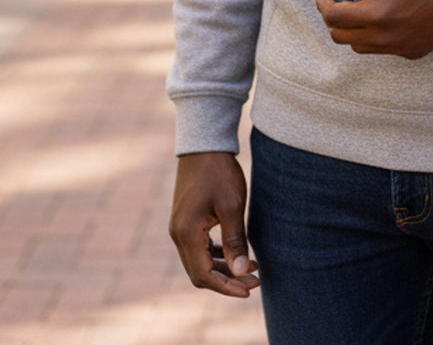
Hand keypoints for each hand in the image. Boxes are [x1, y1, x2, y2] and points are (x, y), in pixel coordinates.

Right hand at [168, 152, 259, 297]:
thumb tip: (242, 273)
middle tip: (255, 279)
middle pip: (200, 273)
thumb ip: (235, 241)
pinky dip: (216, 255)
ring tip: (251, 266)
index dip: (227, 286)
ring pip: (199, 261)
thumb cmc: (219, 173)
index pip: (204, 275)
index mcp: (186, 233)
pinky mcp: (185, 220)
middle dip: (227, 279)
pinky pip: (198, 248)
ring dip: (223, 268)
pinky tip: (235, 251)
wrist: (204, 144)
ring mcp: (179, 227)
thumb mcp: (232, 206)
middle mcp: (177, 234)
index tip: (251, 288)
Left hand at [314, 0, 432, 59]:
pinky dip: (376, 38)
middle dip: (334, 20)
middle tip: (336, 1)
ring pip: (364, 47)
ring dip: (354, 31)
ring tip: (358, 8)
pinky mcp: (418, 50)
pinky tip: (385, 17)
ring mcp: (405, 47)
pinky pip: (386, 50)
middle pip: (344, 38)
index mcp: (383, 14)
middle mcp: (391, 37)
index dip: (323, 5)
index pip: (336, 18)